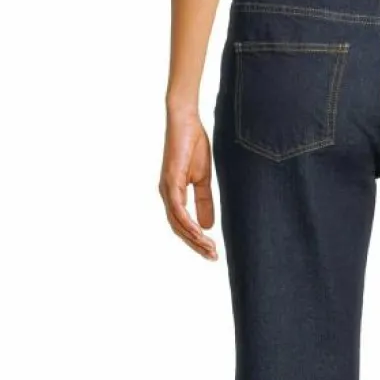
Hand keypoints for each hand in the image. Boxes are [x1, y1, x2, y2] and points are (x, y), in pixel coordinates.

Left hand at [158, 104, 217, 260]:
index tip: (212, 252)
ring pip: (177, 223)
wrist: (186, 121)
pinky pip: (177, 209)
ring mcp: (167, 189)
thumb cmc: (193, 145)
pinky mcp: (170, 181)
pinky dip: (187, 223)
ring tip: (209, 249)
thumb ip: (204, 201)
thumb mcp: (203, 179)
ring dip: (193, 238)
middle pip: (179, 229)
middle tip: (213, 257)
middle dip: (196, 245)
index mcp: (174, 195)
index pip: (183, 225)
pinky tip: (199, 233)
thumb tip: (209, 226)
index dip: (196, 240)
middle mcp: (167, 195)